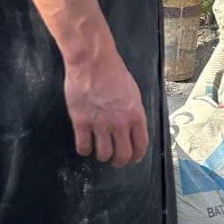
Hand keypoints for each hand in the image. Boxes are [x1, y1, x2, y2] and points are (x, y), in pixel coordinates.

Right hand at [64, 50, 147, 167]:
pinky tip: (85, 145)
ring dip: (102, 156)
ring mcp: (100, 125)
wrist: (93, 62)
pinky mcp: (82, 123)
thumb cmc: (114, 72)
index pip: (141, 144)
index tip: (134, 158)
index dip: (137, 155)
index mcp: (136, 115)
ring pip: (103, 154)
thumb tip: (133, 125)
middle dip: (120, 161)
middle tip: (115, 160)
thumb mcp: (133, 92)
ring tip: (100, 151)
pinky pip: (83, 147)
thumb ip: (133, 111)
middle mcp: (120, 124)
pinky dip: (84, 150)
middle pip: (123, 155)